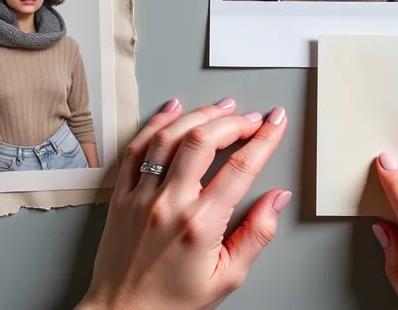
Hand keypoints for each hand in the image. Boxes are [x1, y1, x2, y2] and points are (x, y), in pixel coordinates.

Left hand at [78, 98, 290, 309]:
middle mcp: (169, 204)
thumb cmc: (173, 302)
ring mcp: (141, 197)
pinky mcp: (121, 196)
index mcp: (200, 225)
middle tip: (250, 118)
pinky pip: (136, 148)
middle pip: (204, 141)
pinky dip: (156, 123)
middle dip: (233, 121)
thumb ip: (257, 234)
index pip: (241, 168)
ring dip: (198, 115)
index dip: (264, 139)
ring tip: (220, 107)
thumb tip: (276, 200)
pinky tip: (173, 111)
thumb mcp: (228, 277)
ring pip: (170, 137)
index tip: (276, 123)